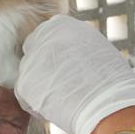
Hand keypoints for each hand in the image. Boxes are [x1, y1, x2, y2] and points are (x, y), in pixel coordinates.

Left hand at [15, 15, 134, 133]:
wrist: (107, 100)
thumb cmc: (109, 78)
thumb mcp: (93, 46)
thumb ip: (73, 44)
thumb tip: (66, 52)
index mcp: (60, 24)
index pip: (44, 38)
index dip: (53, 57)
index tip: (65, 69)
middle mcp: (42, 37)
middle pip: (33, 55)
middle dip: (43, 70)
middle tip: (62, 86)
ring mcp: (31, 60)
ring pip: (29, 77)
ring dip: (43, 89)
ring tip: (66, 98)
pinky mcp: (24, 83)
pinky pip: (26, 98)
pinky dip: (39, 107)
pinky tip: (59, 109)